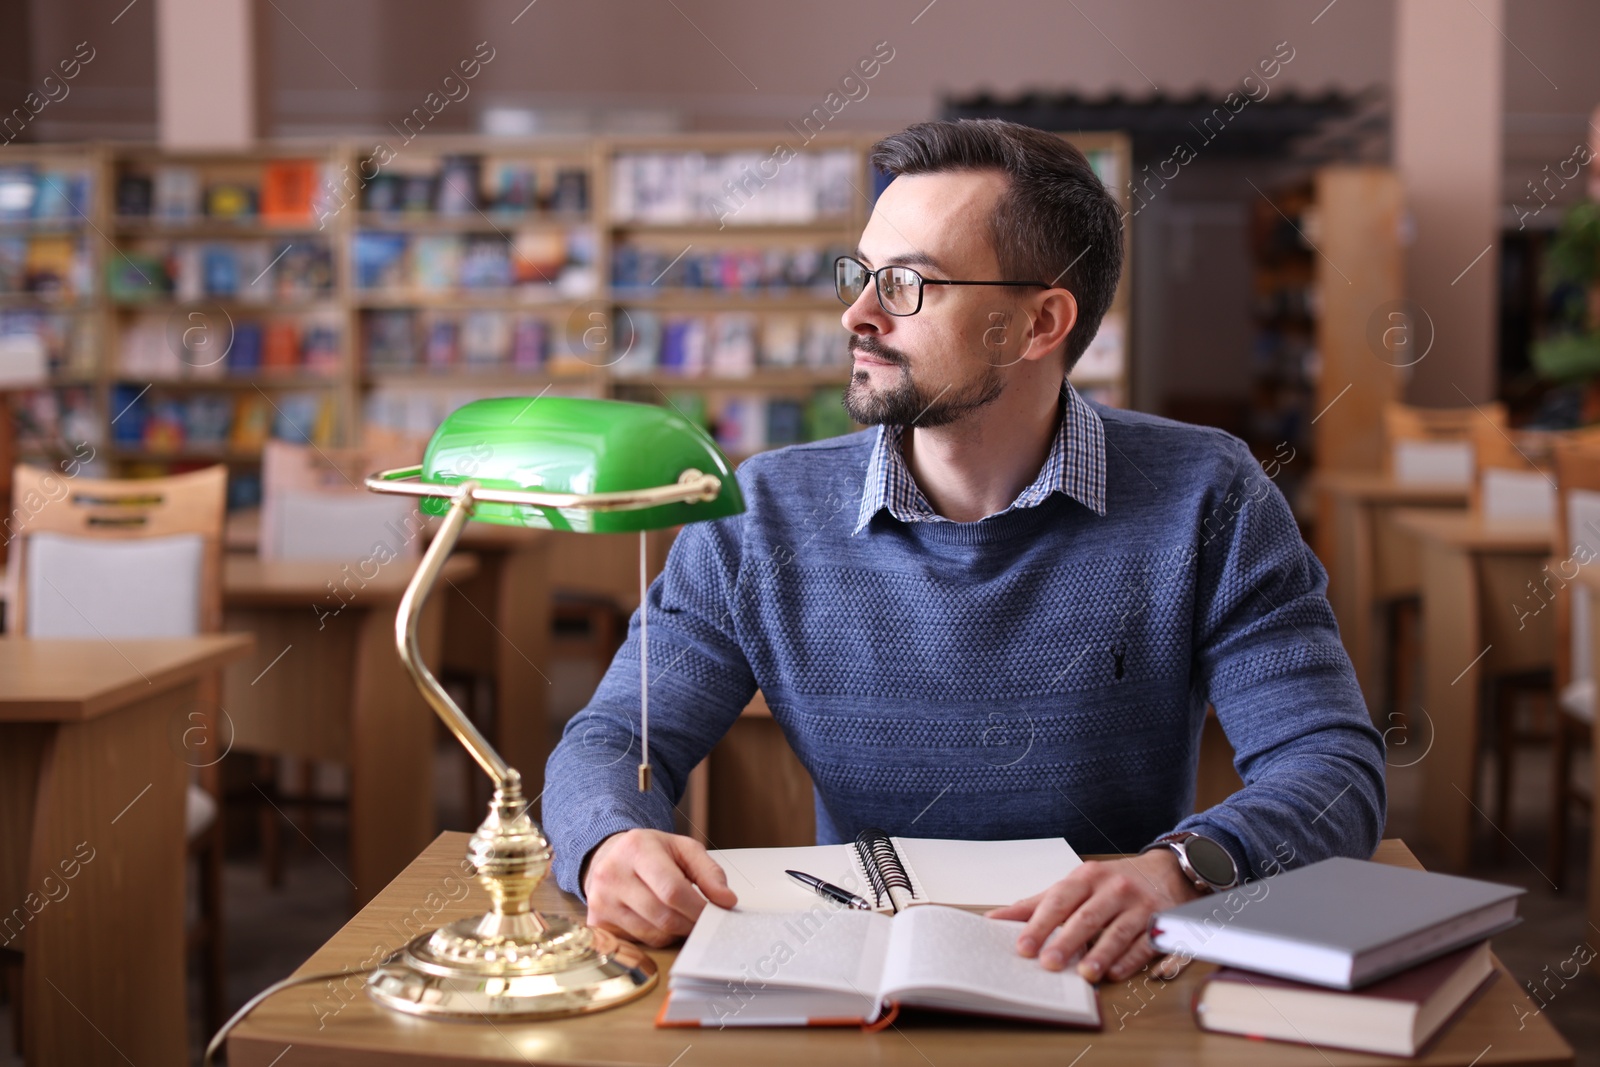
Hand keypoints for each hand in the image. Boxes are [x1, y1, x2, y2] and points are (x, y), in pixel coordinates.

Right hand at [582, 828, 736, 946]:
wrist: (607, 855)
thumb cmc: (649, 852)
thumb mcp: (682, 848)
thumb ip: (709, 872)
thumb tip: (727, 901)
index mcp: (636, 849)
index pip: (672, 889)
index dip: (697, 908)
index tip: (714, 914)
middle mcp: (612, 874)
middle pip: (662, 916)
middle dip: (690, 924)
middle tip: (703, 922)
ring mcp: (600, 900)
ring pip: (651, 934)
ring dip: (674, 933)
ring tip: (682, 919)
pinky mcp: (596, 922)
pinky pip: (636, 943)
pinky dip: (655, 938)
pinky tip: (660, 924)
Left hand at [986, 849, 1200, 982]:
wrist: (1165, 871)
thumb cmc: (1111, 883)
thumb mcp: (1075, 885)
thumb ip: (1038, 904)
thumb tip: (995, 919)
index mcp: (1087, 878)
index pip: (1059, 900)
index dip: (1040, 924)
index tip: (1023, 947)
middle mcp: (1114, 890)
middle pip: (1087, 917)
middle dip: (1067, 941)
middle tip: (1049, 964)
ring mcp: (1140, 906)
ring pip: (1119, 931)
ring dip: (1102, 954)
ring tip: (1086, 974)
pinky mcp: (1163, 923)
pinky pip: (1147, 942)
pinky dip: (1133, 959)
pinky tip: (1117, 973)